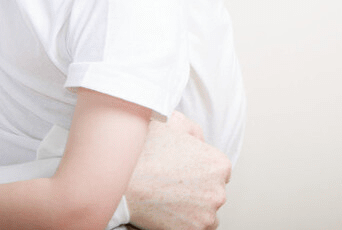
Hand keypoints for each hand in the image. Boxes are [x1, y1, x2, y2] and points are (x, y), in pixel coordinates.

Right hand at [126, 112, 231, 229]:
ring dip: (195, 209)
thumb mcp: (172, 122)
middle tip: (174, 186)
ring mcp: (208, 214)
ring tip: (171, 200)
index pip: (218, 171)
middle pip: (213, 192)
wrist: (122, 181)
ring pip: (207, 213)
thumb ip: (193, 130)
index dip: (200, 171)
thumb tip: (200, 141)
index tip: (184, 173)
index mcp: (219, 164)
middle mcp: (219, 190)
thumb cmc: (144, 150)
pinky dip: (186, 223)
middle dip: (198, 190)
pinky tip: (170, 212)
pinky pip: (198, 229)